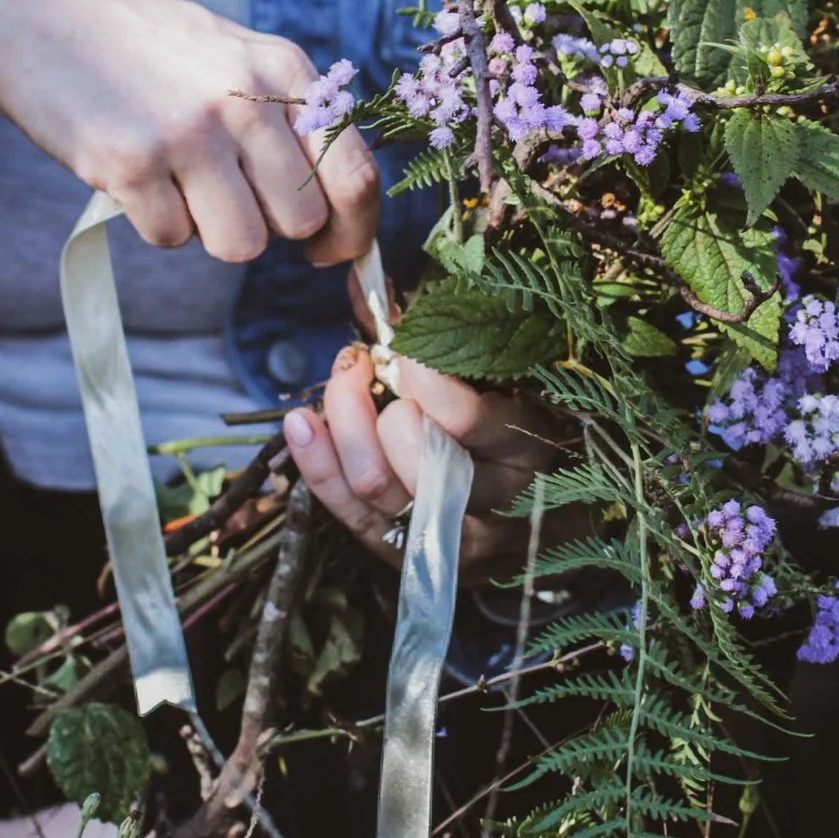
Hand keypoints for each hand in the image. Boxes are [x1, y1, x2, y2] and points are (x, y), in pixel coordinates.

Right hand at [0, 0, 377, 264]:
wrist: (33, 11)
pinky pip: (172, 238)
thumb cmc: (139, 43)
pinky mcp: (129, 163)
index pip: (355, 173)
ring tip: (176, 182)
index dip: (352, 231)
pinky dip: (153, 220)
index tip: (330, 251)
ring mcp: (188, 132)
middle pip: (300, 222)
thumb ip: (284, 116)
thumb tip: (334, 212)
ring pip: (242, 244)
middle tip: (225, 199)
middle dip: (269, 227)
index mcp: (282, 68)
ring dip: (210, 231)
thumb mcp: (231, 53)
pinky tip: (131, 174)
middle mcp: (245, 99)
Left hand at [282, 346, 567, 566]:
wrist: (537, 525)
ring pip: (375, 485)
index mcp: (528, 450)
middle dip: (377, 406)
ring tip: (343, 383)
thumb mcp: (506, 383)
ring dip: (344, 425)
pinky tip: (301, 423)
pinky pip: (346, 512)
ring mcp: (446, 538)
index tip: (404, 351)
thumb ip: (452, 341)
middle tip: (367, 369)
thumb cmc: (513, 430)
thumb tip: (363, 282)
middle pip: (415, 458)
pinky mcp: (405, 555)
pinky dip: (316, 463)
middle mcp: (493, 504)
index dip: (427, 381)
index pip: (473, 422)